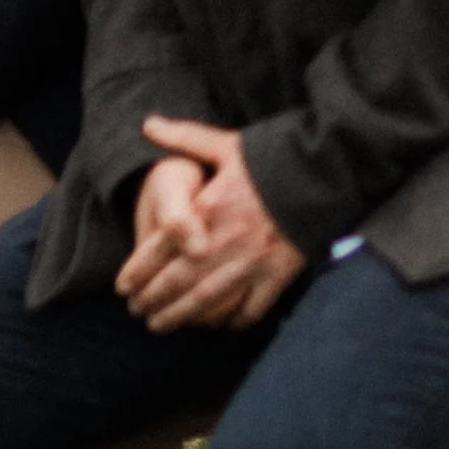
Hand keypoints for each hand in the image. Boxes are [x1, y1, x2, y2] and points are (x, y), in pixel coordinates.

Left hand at [119, 119, 305, 331]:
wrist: (325, 171)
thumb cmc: (272, 157)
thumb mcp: (227, 144)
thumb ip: (184, 137)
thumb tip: (147, 123)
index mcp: (208, 211)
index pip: (159, 250)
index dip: (135, 273)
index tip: (123, 287)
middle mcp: (224, 242)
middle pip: (176, 282)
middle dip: (151, 301)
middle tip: (137, 311)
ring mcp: (251, 263)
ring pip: (205, 302)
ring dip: (179, 318)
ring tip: (161, 325)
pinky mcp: (277, 275)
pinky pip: (248, 309)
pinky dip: (230, 321)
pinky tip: (217, 324)